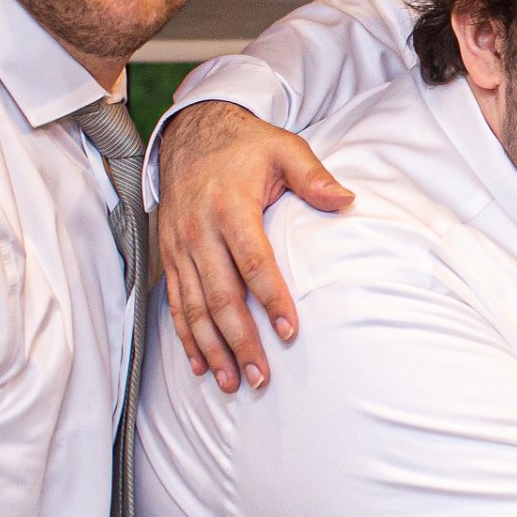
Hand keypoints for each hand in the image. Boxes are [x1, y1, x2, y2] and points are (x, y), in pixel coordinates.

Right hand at [153, 101, 351, 391]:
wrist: (190, 134)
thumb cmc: (245, 147)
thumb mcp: (284, 149)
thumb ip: (313, 176)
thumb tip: (346, 200)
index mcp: (231, 208)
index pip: (253, 261)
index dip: (271, 298)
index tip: (289, 331)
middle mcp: (200, 232)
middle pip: (221, 296)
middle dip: (240, 340)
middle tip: (260, 376)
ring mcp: (181, 247)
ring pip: (195, 308)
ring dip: (213, 348)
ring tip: (233, 382)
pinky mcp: (170, 256)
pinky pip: (176, 303)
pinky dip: (186, 336)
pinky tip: (201, 364)